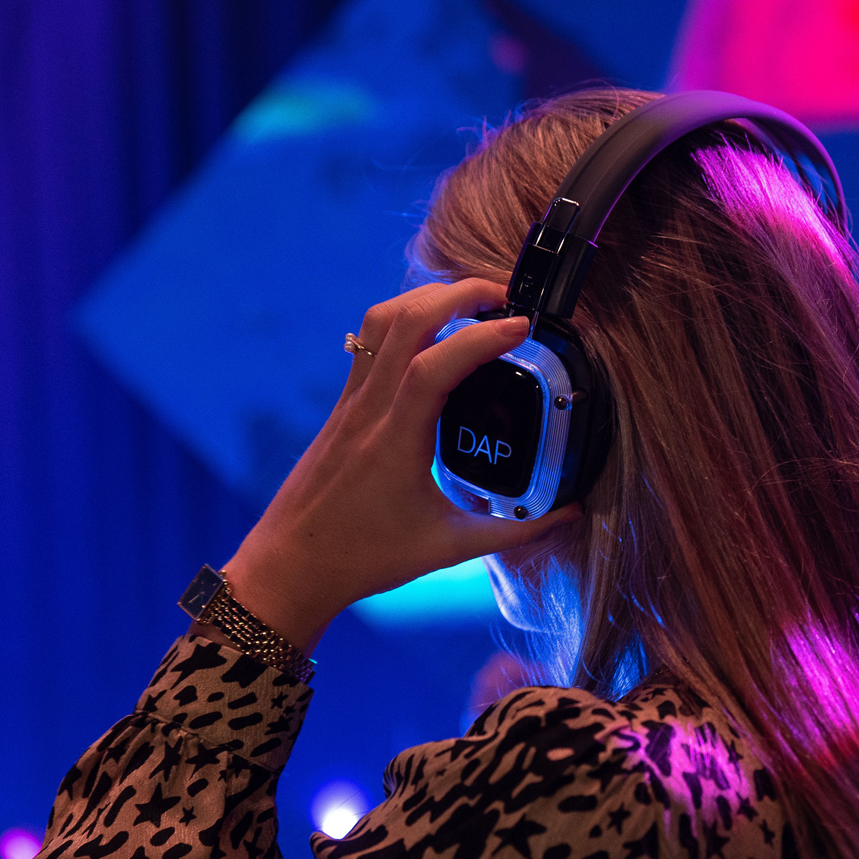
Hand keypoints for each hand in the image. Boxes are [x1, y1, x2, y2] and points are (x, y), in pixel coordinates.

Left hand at [221, 279, 575, 649]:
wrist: (290, 566)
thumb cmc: (363, 559)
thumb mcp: (448, 549)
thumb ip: (513, 532)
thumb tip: (568, 514)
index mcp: (393, 441)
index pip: (434, 366)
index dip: (481, 337)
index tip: (523, 325)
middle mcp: (368, 409)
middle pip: (405, 320)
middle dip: (459, 293)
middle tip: (505, 296)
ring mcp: (350, 402)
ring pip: (381, 320)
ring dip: (428, 298)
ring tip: (472, 304)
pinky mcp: (342, 405)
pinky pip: (370, 341)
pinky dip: (406, 319)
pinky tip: (435, 334)